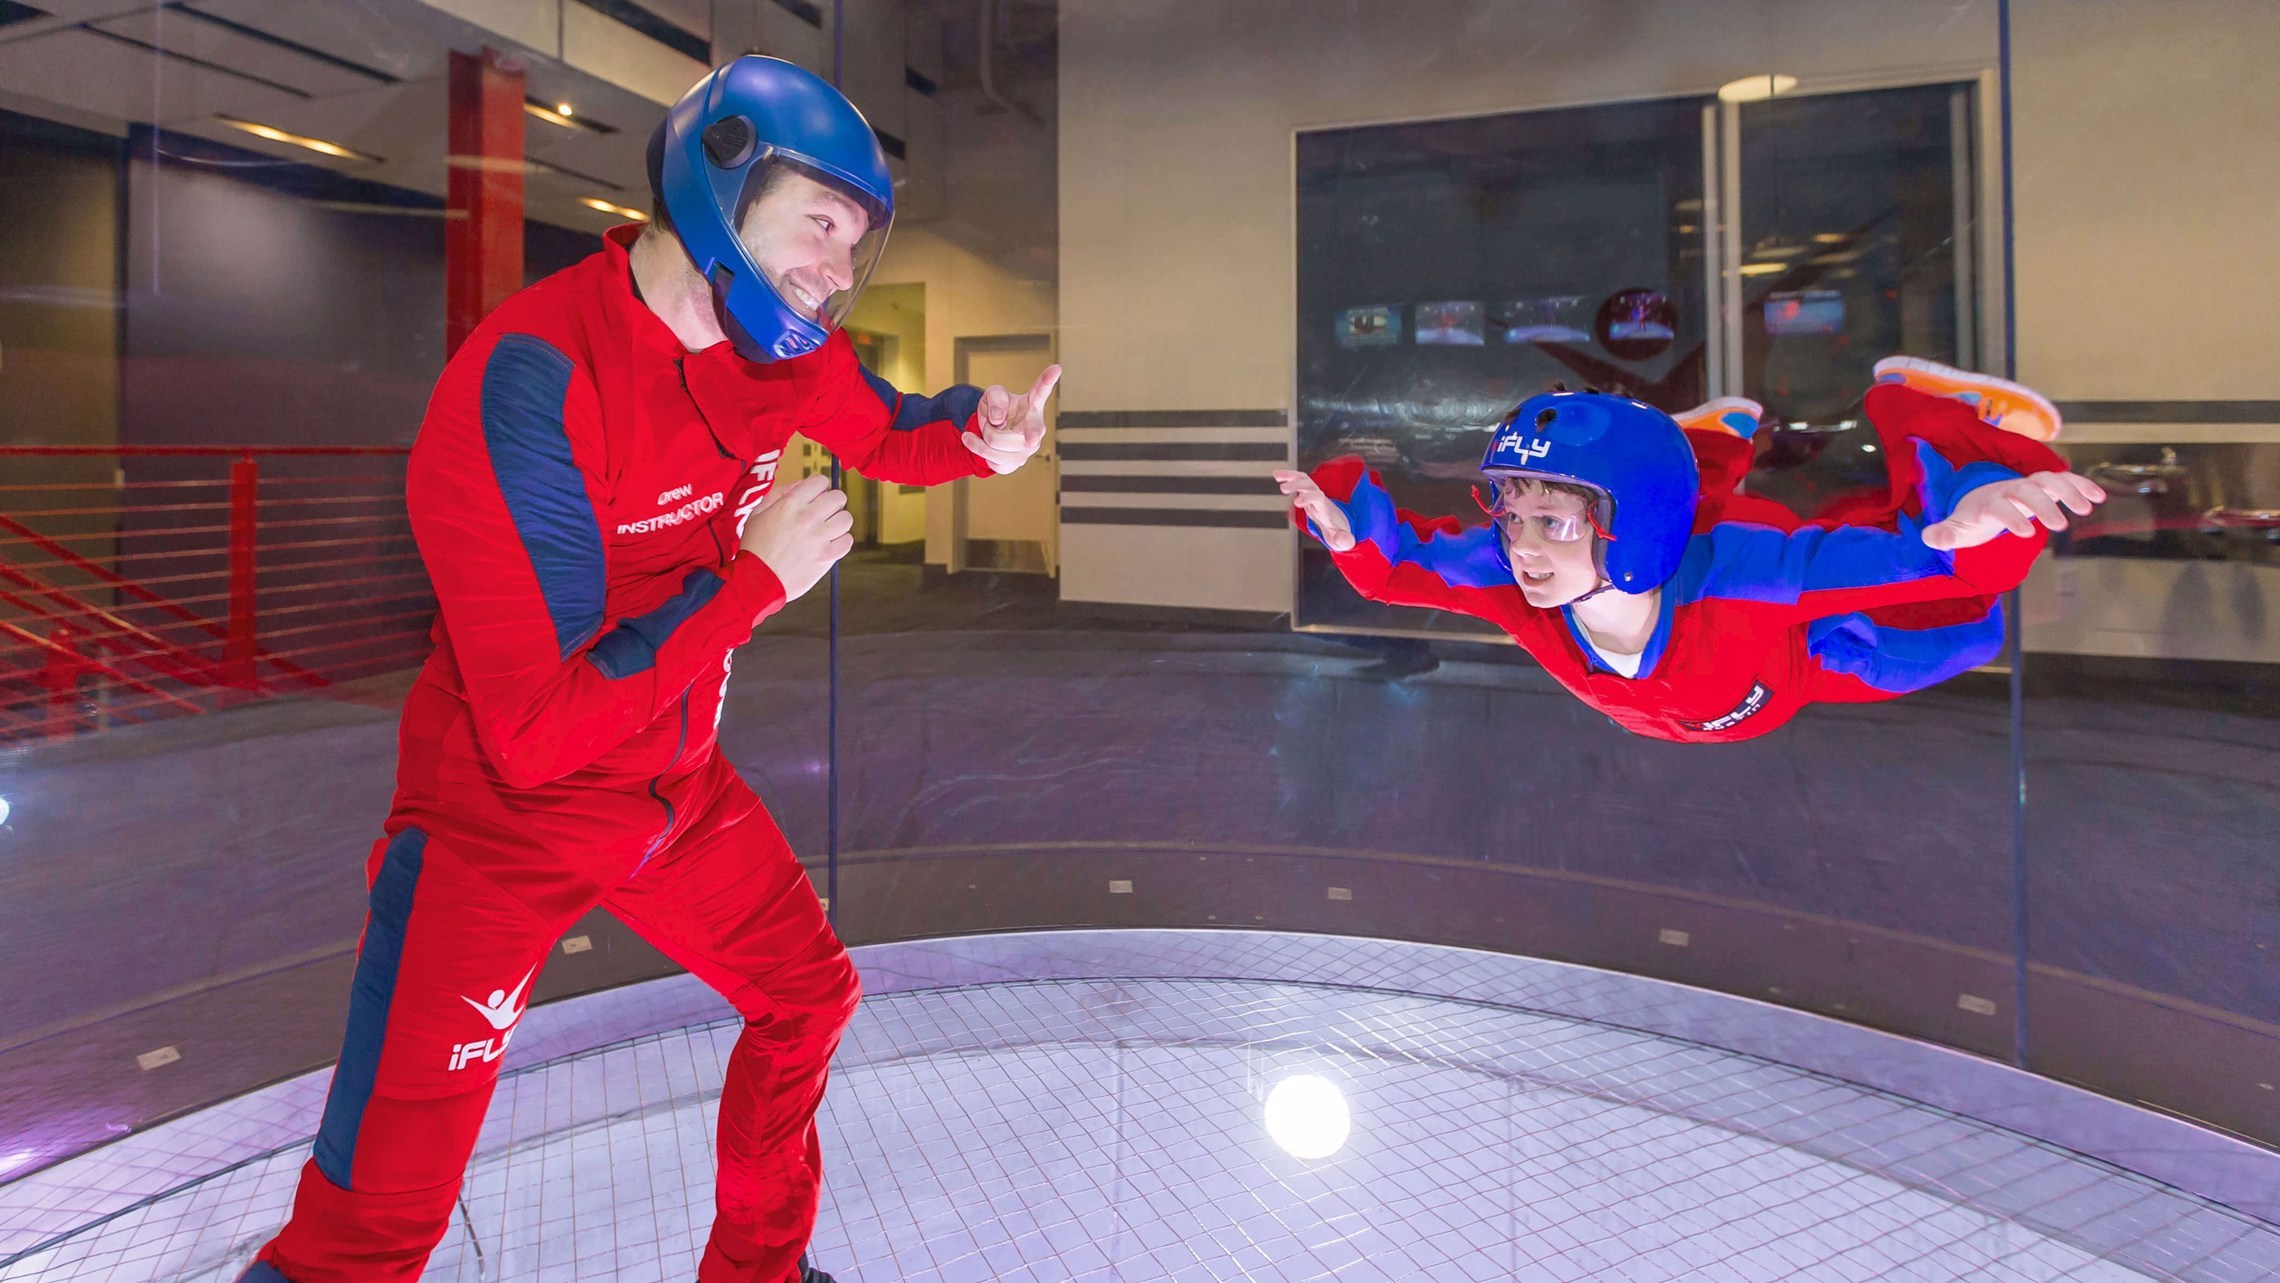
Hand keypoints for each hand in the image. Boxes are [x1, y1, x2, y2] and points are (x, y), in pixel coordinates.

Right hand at [737, 473, 852, 600]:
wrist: (757, 581)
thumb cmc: (755, 548)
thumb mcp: (757, 513)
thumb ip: (779, 494)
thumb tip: (801, 485)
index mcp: (790, 504)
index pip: (820, 481)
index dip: (819, 487)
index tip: (815, 496)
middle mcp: (808, 517)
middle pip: (838, 497)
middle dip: (831, 503)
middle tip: (823, 513)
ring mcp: (820, 537)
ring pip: (846, 518)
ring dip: (838, 522)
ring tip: (826, 530)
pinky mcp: (827, 556)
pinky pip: (848, 541)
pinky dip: (841, 542)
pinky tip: (829, 545)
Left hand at [963, 364, 1060, 474]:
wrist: (990, 433)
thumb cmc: (997, 411)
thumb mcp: (992, 395)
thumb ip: (995, 398)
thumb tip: (998, 419)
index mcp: (1033, 406)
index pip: (1041, 390)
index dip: (1048, 380)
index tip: (1056, 368)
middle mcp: (1036, 428)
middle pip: (1010, 429)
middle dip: (990, 427)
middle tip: (1000, 426)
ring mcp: (1027, 449)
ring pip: (994, 443)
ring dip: (983, 435)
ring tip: (988, 430)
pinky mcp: (1015, 463)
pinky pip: (990, 458)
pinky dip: (978, 448)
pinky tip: (982, 444)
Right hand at [1274, 469, 1355, 551]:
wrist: (1340, 524)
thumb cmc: (1339, 532)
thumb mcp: (1343, 540)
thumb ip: (1344, 540)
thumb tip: (1341, 538)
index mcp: (1325, 508)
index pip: (1318, 498)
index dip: (1308, 497)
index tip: (1297, 502)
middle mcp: (1319, 498)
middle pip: (1309, 485)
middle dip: (1297, 485)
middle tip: (1283, 488)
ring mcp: (1313, 494)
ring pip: (1303, 479)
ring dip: (1291, 476)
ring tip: (1277, 475)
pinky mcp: (1307, 494)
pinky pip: (1298, 481)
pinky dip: (1288, 477)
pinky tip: (1276, 475)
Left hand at [1921, 470, 2106, 551]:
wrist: (1979, 500)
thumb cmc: (1970, 519)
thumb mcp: (1955, 530)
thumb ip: (1943, 534)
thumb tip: (1931, 539)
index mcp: (1987, 502)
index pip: (1998, 506)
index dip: (2011, 517)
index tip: (2026, 533)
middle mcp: (2009, 490)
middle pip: (2026, 491)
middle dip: (2042, 506)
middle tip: (2059, 527)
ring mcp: (2028, 486)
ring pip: (2049, 480)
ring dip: (2068, 490)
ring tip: (2087, 509)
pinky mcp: (2044, 487)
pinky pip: (2065, 481)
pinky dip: (2081, 485)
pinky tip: (2099, 497)